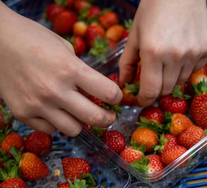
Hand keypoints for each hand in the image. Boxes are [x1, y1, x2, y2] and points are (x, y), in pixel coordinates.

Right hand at [0, 2, 121, 135]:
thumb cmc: (34, 39)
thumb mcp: (65, 49)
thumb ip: (82, 71)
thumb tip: (94, 91)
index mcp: (70, 69)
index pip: (108, 92)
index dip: (117, 97)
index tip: (115, 98)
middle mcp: (56, 90)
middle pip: (95, 118)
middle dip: (107, 118)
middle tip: (108, 116)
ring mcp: (38, 105)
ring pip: (73, 130)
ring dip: (80, 123)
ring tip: (78, 113)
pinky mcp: (22, 114)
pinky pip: (50, 129)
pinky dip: (57, 123)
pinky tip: (54, 111)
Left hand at [119, 0, 206, 106]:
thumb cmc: (152, 11)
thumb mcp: (134, 36)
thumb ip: (127, 63)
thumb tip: (124, 84)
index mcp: (153, 53)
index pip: (150, 91)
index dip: (144, 100)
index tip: (142, 100)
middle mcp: (176, 56)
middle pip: (166, 89)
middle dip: (157, 87)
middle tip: (154, 74)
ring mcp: (195, 53)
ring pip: (181, 81)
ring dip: (172, 76)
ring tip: (168, 57)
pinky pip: (195, 70)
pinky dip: (186, 66)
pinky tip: (182, 50)